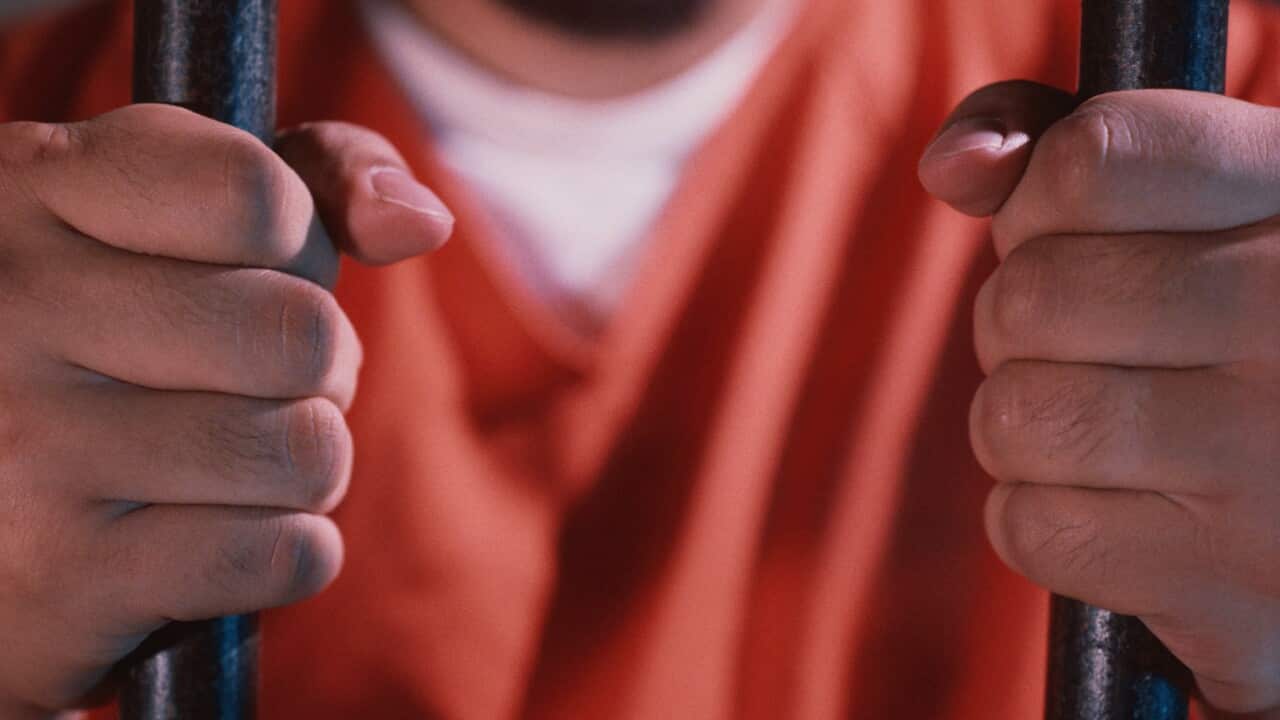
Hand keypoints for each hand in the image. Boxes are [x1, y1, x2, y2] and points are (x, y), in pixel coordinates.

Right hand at [0, 105, 451, 717]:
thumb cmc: (107, 342)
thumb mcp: (183, 217)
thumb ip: (316, 180)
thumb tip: (421, 223)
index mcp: (37, 188)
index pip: (256, 192)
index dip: (296, 242)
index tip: (252, 266)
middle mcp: (13, 304)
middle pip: (304, 335)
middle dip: (319, 372)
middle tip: (252, 386)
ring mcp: (27, 444)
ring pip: (307, 452)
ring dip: (305, 470)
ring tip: (231, 465)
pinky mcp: (62, 577)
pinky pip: (283, 554)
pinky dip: (286, 554)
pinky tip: (215, 540)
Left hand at [921, 82, 1279, 716]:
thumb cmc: (1246, 340)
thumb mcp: (1200, 211)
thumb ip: (1070, 154)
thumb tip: (952, 166)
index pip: (1095, 158)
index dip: (1040, 202)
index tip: (1075, 230)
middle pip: (1030, 297)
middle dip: (1020, 325)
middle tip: (1090, 347)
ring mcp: (1275, 456)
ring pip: (1015, 418)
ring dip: (1027, 427)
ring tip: (1105, 430)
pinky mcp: (1236, 583)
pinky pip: (1030, 527)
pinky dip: (1047, 521)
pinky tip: (1128, 511)